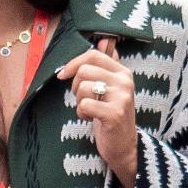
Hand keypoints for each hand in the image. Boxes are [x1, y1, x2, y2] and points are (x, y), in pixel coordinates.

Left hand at [56, 39, 136, 187]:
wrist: (124, 144)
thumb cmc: (110, 114)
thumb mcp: (110, 88)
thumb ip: (105, 67)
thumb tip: (101, 42)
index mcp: (122, 72)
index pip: (92, 55)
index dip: (73, 63)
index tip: (63, 75)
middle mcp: (125, 81)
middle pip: (84, 71)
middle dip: (75, 87)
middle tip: (84, 99)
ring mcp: (121, 97)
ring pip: (82, 88)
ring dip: (79, 102)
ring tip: (90, 110)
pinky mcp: (114, 113)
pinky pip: (84, 105)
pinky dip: (81, 114)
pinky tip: (91, 119)